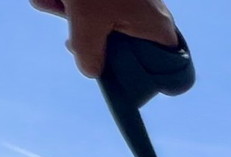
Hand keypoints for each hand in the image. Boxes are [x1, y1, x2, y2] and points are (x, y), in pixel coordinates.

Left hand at [30, 0, 178, 79]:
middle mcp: (149, 16)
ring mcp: (129, 1)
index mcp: (157, 29)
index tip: (108, 72)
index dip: (137, 75)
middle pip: (119, 46)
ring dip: (67, 12)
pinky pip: (88, 2)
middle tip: (69, 36)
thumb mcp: (87, 21)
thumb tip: (90, 73)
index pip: (164, 67)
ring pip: (96, 21)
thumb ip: (88, 53)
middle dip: (84, 36)